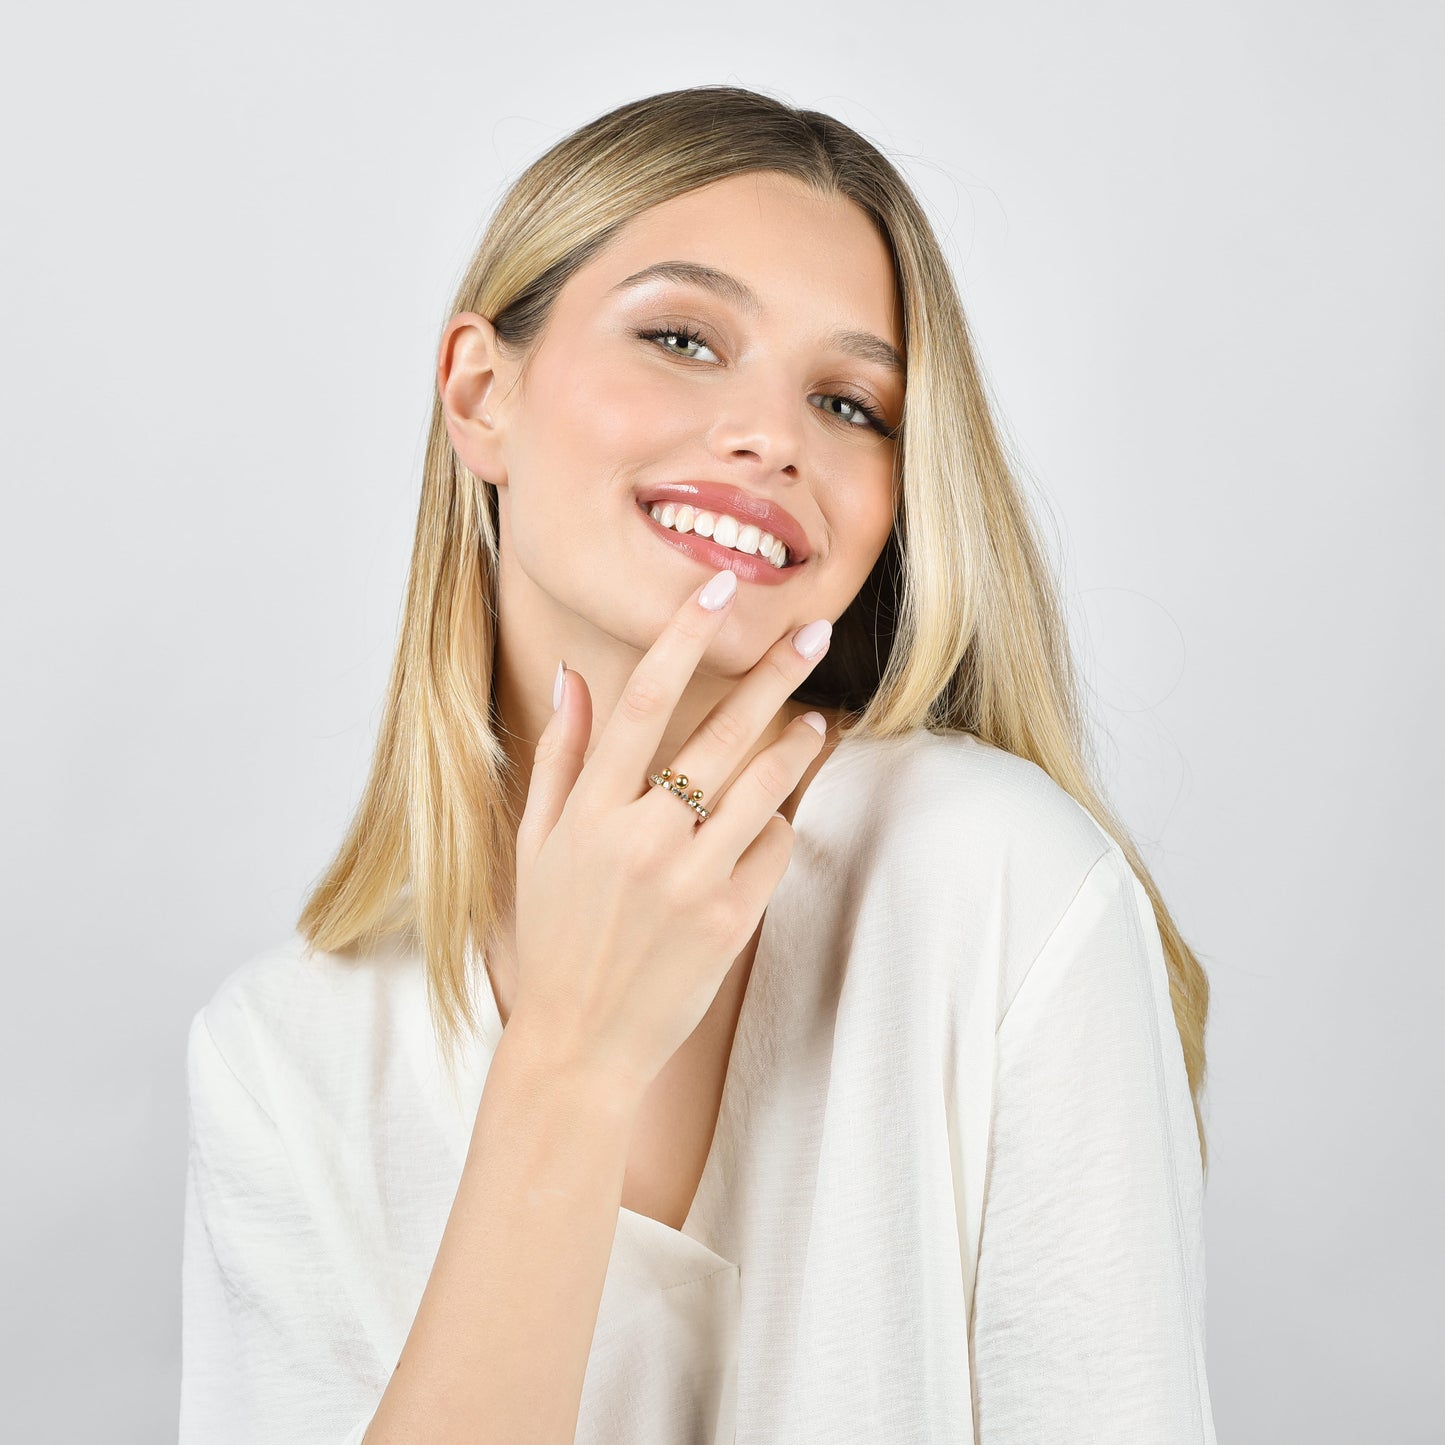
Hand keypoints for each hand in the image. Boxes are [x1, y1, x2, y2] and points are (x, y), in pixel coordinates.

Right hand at [505, 567, 831, 1104]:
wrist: (582, 1044)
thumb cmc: (556, 936)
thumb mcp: (537, 845)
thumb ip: (559, 756)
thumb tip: (578, 676)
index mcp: (589, 813)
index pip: (644, 701)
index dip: (684, 636)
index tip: (720, 586)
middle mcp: (641, 840)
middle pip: (722, 733)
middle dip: (773, 673)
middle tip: (813, 631)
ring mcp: (690, 883)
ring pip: (765, 787)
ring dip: (796, 746)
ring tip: (814, 722)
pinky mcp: (730, 922)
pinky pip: (774, 849)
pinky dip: (776, 828)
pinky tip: (766, 825)